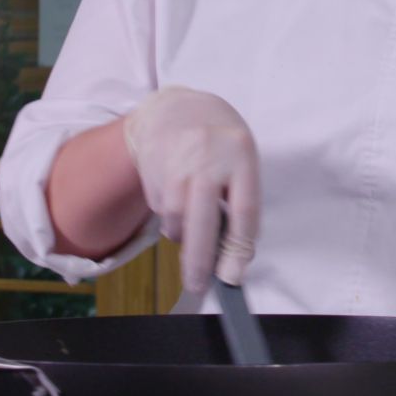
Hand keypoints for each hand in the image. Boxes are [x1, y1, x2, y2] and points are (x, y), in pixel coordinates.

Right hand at [122, 86, 261, 292]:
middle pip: (202, 219)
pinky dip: (169, 218)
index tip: (233, 277)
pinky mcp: (152, 167)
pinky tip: (176, 201)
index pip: (244, 211)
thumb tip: (232, 260)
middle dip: (200, 260)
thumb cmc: (220, 144)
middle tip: (199, 286)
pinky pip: (160, 209)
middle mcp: (208, 156)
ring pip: (176, 218)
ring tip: (189, 230)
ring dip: (182, 236)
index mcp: (241, 154)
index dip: (238, 249)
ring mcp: (176, 160)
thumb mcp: (241, 163)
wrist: (176, 109)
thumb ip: (240, 204)